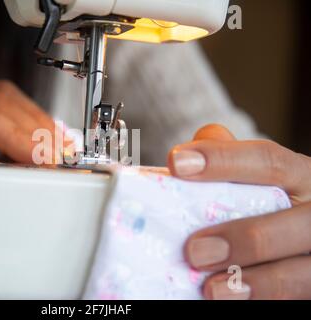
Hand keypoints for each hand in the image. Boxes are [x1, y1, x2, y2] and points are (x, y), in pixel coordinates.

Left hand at [168, 124, 310, 299]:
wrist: (295, 241)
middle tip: (195, 250)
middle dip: (246, 238)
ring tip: (212, 290)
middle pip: (296, 223)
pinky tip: (232, 303)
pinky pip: (297, 298)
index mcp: (302, 177)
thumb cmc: (266, 203)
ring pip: (303, 273)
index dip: (223, 161)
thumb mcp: (256, 177)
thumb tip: (191, 149)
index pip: (269, 161)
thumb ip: (228, 158)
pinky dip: (265, 300)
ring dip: (258, 282)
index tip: (176, 163)